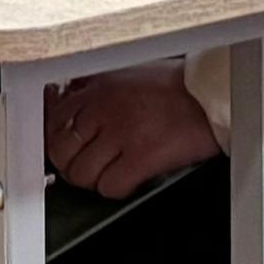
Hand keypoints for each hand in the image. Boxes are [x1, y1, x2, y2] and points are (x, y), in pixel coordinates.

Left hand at [44, 68, 223, 199]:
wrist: (210, 97)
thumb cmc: (174, 88)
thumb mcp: (124, 75)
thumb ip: (93, 91)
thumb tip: (66, 110)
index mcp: (98, 87)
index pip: (54, 120)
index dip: (57, 141)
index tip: (65, 150)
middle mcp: (104, 107)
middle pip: (61, 151)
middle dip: (71, 165)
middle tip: (87, 167)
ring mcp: (121, 132)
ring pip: (82, 173)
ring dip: (94, 180)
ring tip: (110, 173)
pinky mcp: (141, 156)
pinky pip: (110, 187)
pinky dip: (116, 188)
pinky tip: (129, 178)